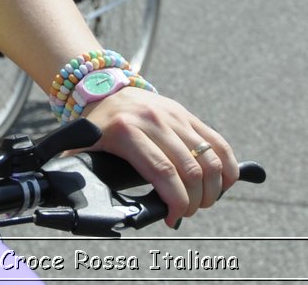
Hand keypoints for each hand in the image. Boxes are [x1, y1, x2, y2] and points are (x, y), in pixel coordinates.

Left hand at [83, 86, 238, 227]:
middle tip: (187, 212)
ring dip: (213, 187)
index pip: (163, 171)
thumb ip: (80, 173)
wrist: (104, 89)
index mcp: (126, 131)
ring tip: (203, 201)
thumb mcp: (80, 147)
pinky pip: (217, 141)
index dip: (176, 200)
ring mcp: (173, 115)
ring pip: (208, 157)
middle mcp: (153, 120)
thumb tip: (83, 203)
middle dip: (195, 200)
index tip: (174, 217)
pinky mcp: (186, 114)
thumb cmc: (94, 127)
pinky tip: (226, 183)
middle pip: (190, 169)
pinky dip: (227, 165)